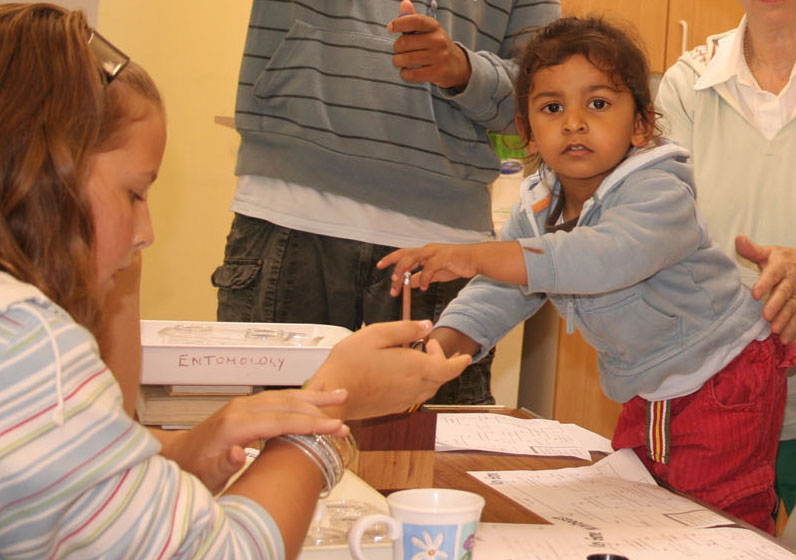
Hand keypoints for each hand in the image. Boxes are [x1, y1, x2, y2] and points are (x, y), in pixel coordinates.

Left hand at [154, 388, 348, 493]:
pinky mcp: (246, 408)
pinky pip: (278, 398)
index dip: (311, 424)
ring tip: (340, 395)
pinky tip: (315, 393)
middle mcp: (242, 409)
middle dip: (319, 411)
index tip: (334, 427)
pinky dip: (299, 396)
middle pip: (288, 405)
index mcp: (235, 424)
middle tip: (345, 418)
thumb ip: (224, 464)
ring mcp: (244, 406)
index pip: (282, 421)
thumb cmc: (191, 469)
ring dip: (314, 398)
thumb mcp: (205, 475)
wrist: (175, 458)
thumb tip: (240, 453)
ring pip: (285, 397)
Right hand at [307, 320, 471, 418]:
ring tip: (413, 356)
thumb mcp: (376, 334)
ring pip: (428, 388)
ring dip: (429, 372)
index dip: (460, 362)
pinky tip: (400, 372)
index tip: (465, 355)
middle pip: (440, 377)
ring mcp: (404, 400)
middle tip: (425, 343)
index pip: (450, 369)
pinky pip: (414, 395)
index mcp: (415, 368)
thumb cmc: (350, 363)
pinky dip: (417, 383)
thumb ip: (405, 329)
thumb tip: (426, 325)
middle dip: (439, 360)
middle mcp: (414, 388)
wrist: (331, 396)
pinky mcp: (393, 407)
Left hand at [377, 243, 480, 295]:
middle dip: (393, 264)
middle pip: (404, 254)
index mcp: (424, 253)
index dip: (390, 259)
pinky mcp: (443, 257)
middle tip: (389, 278)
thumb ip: (422, 277)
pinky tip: (423, 287)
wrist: (475, 260)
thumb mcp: (435, 274)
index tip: (379, 266)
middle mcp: (426, 250)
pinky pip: (429, 267)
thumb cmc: (456, 264)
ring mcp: (434, 252)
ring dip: (403, 269)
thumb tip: (408, 283)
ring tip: (399, 281)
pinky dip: (424, 278)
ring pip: (413, 257)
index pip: (403, 254)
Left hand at [387, 2, 471, 89]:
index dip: (400, 23)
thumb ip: (413, 18)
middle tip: (399, 50)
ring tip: (399, 61)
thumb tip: (404, 4)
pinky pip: (412, 74)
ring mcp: (439, 57)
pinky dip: (404, 73)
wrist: (455, 64)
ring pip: (407, 60)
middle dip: (397, 47)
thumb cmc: (435, 44)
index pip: (416, 21)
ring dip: (398, 61)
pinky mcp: (437, 73)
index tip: (390, 27)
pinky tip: (405, 71)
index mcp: (434, 26)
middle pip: (405, 43)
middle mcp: (438, 40)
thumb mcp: (428, 29)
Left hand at [736, 235, 795, 341]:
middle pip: (784, 293)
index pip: (772, 274)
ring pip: (793, 307)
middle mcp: (792, 280)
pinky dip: (792, 328)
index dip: (765, 283)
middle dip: (776, 305)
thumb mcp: (769, 252)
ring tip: (774, 330)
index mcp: (781, 266)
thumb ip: (753, 250)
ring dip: (785, 320)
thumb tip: (738, 239)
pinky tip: (784, 339)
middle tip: (766, 316)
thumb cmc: (781, 260)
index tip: (755, 294)